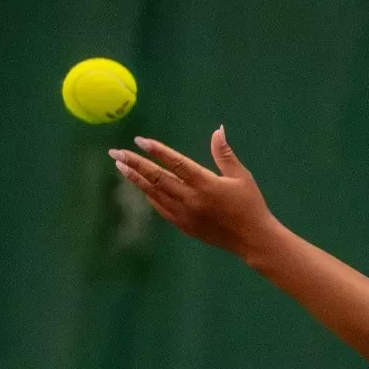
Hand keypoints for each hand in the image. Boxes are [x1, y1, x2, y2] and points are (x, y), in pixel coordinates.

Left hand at [110, 127, 278, 257]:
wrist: (252, 239)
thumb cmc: (250, 204)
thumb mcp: (241, 176)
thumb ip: (224, 153)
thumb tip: (218, 130)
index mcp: (206, 184)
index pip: (176, 163)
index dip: (157, 151)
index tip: (140, 140)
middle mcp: (192, 199)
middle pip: (157, 178)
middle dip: (135, 164)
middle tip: (116, 153)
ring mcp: (185, 215)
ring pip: (154, 194)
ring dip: (136, 179)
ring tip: (120, 166)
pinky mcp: (184, 226)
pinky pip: (161, 208)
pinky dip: (149, 196)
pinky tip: (140, 186)